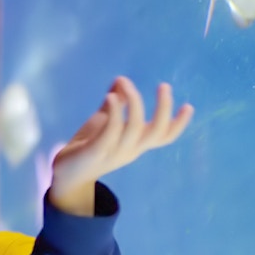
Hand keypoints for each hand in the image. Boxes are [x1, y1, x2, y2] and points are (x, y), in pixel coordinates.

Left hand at [48, 77, 192, 215]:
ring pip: (134, 128)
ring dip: (134, 102)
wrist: (65, 174)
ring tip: (125, 82)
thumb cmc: (88, 147)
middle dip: (164, 109)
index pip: (164, 137)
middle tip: (164, 86)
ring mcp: (114, 152)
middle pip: (157, 133)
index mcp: (136, 143)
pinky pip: (111, 132)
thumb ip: (114, 105)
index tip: (189, 106)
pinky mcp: (96, 152)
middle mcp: (130, 149)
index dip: (178, 124)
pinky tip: (111, 96)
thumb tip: (120, 80)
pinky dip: (115, 113)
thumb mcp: (104, 123)